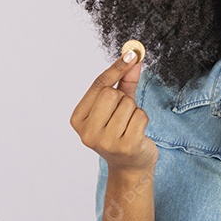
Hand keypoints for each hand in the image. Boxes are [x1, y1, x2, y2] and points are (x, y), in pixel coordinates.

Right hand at [70, 51, 156, 172]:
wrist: (130, 166)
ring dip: (134, 111)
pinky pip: (140, 116)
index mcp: (78, 119)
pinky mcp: (125, 147)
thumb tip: (134, 59)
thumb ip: (124, 82)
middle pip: (111, 93)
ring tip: (129, 125)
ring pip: (127, 104)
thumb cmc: (122, 131)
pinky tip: (137, 132)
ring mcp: (105, 142)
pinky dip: (143, 120)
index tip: (131, 54)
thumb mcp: (118, 106)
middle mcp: (87, 132)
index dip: (116, 69)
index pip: (98, 86)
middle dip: (123, 98)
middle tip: (123, 114)